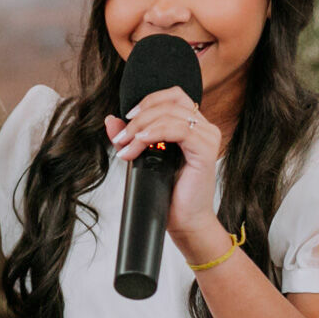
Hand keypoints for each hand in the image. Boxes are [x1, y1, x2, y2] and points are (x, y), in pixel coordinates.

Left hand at [106, 86, 229, 259]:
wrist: (184, 221)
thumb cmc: (169, 192)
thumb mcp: (145, 159)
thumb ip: (131, 138)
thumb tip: (110, 120)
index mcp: (194, 125)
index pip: (174, 96)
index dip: (149, 101)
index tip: (127, 118)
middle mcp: (204, 127)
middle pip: (170, 102)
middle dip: (140, 117)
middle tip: (121, 138)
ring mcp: (208, 137)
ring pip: (171, 114)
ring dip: (142, 128)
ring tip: (127, 148)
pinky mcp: (206, 150)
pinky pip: (180, 130)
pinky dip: (156, 132)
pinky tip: (142, 142)